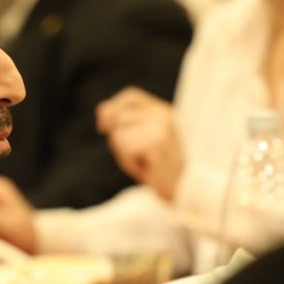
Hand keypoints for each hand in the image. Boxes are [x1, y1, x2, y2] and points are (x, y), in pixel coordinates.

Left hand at [96, 87, 182, 201]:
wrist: (181, 188)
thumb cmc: (155, 166)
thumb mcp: (136, 140)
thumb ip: (120, 123)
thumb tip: (102, 111)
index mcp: (162, 110)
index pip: (131, 96)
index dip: (113, 107)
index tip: (103, 127)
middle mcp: (163, 114)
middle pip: (119, 117)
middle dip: (118, 139)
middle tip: (137, 154)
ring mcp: (161, 127)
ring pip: (118, 134)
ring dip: (123, 154)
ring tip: (142, 161)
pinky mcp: (156, 142)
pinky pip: (125, 149)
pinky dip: (128, 162)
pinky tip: (145, 167)